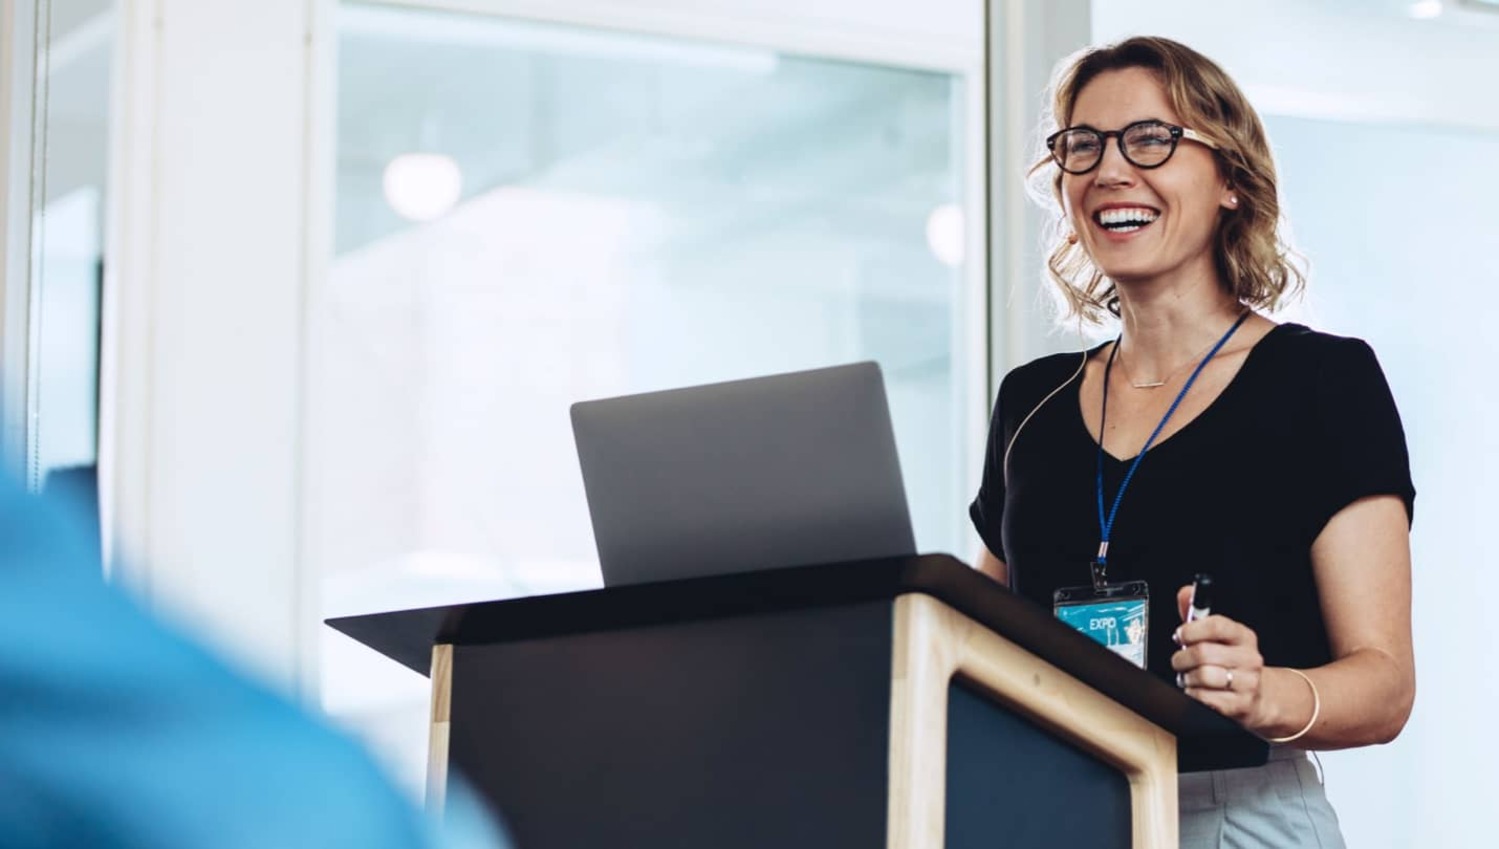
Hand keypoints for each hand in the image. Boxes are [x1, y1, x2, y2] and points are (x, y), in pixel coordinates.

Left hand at [1170, 584, 1269, 728]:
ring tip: (1188, 677)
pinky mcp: (1240, 705)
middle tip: (1179, 661)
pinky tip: (1196, 690)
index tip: (1180, 635)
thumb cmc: (1230, 663)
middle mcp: (1249, 658)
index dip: (1191, 629)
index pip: (1217, 625)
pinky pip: (1204, 698)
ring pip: (1203, 675)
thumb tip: (1185, 592)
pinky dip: (1192, 693)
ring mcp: (1247, 683)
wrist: (1257, 697)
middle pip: (1204, 653)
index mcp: (1243, 636)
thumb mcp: (1218, 637)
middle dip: (1182, 658)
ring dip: (1186, 677)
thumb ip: (1197, 615)